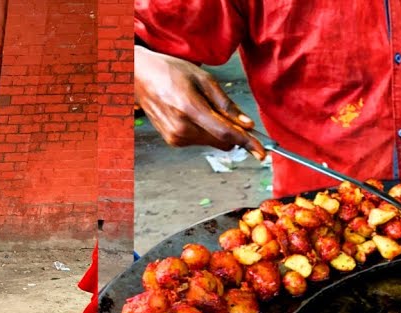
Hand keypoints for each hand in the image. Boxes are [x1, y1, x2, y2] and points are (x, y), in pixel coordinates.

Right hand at [134, 45, 265, 158]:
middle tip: (231, 114)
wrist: (139, 77)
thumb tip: (246, 123)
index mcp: (189, 109)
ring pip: (212, 142)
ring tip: (201, 106)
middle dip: (233, 132)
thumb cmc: (169, 72)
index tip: (260, 152)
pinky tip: (192, 113)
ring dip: (217, 130)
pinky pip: (200, 141)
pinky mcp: (172, 141)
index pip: (225, 133)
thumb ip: (226, 104)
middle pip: (221, 141)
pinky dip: (204, 131)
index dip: (247, 143)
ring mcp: (175, 137)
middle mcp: (181, 128)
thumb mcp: (203, 79)